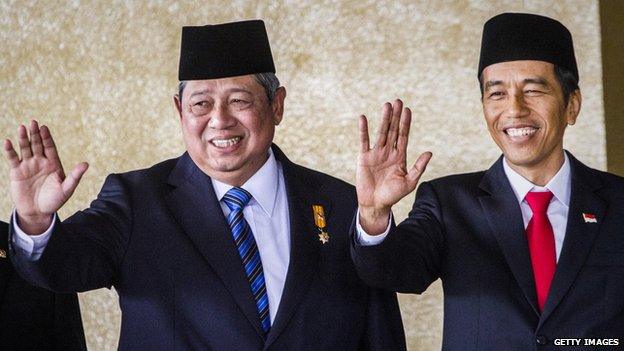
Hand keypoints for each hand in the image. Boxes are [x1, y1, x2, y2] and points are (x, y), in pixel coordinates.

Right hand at [4, 120, 87, 233]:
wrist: (38, 212)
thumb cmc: (54, 201)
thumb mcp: (66, 189)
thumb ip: (75, 176)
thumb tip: (86, 164)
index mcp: (53, 164)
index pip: (50, 147)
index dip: (47, 137)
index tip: (44, 127)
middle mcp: (40, 162)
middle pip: (37, 144)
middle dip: (35, 134)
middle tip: (33, 122)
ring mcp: (28, 165)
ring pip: (25, 149)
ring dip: (23, 139)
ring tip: (22, 127)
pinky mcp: (17, 172)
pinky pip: (13, 159)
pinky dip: (10, 150)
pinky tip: (8, 142)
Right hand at [357, 99, 431, 234]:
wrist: (376, 204)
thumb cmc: (393, 195)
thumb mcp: (409, 182)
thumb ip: (419, 167)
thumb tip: (429, 152)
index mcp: (400, 156)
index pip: (403, 136)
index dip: (406, 123)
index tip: (408, 110)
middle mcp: (388, 152)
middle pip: (393, 130)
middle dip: (395, 116)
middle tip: (398, 101)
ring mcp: (376, 153)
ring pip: (381, 132)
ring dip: (383, 119)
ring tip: (386, 105)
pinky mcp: (364, 157)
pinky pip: (364, 141)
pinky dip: (364, 130)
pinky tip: (364, 118)